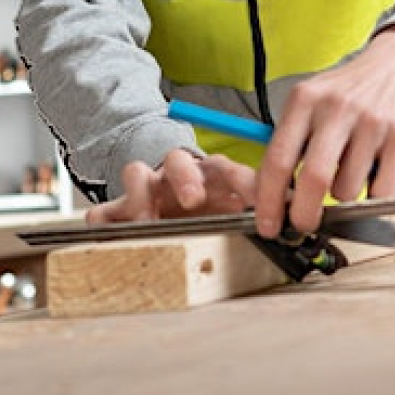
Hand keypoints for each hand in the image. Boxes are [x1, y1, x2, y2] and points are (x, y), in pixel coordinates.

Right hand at [85, 149, 256, 225]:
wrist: (166, 202)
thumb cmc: (206, 207)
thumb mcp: (233, 204)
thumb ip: (256, 204)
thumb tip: (292, 209)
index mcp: (209, 174)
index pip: (226, 167)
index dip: (242, 179)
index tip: (257, 198)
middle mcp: (176, 176)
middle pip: (178, 160)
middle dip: (186, 176)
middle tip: (193, 199)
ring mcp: (145, 191)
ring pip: (136, 173)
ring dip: (142, 192)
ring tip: (147, 218)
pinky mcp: (118, 211)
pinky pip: (102, 212)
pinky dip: (105, 221)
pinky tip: (111, 234)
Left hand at [254, 25, 394, 237]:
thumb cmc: (351, 90)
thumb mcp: (311, 101)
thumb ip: (290, 141)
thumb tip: (269, 195)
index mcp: (305, 100)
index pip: (278, 159)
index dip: (269, 200)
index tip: (268, 223)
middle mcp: (338, 108)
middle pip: (314, 179)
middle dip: (304, 214)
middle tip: (304, 222)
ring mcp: (373, 122)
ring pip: (347, 190)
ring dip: (344, 194)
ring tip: (351, 170)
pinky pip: (381, 191)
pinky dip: (374, 194)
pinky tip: (374, 170)